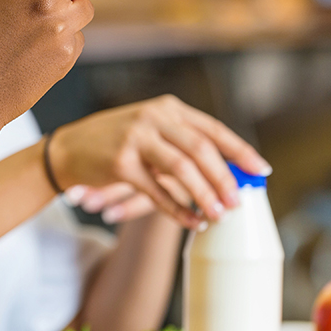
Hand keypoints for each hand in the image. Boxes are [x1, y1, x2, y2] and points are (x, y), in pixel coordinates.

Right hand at [47, 95, 271, 227]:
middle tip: (238, 203)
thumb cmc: (117, 143)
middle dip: (224, 178)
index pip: (213, 129)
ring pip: (182, 168)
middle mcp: (153, 117)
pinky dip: (177, 210)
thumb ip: (184, 144)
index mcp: (167, 108)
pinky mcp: (120, 162)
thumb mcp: (152, 132)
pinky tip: (190, 222)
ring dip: (204, 195)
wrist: (68, 149)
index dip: (240, 151)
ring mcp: (135, 138)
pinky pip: (157, 191)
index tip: (261, 171)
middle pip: (200, 149)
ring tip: (219, 215)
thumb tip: (230, 173)